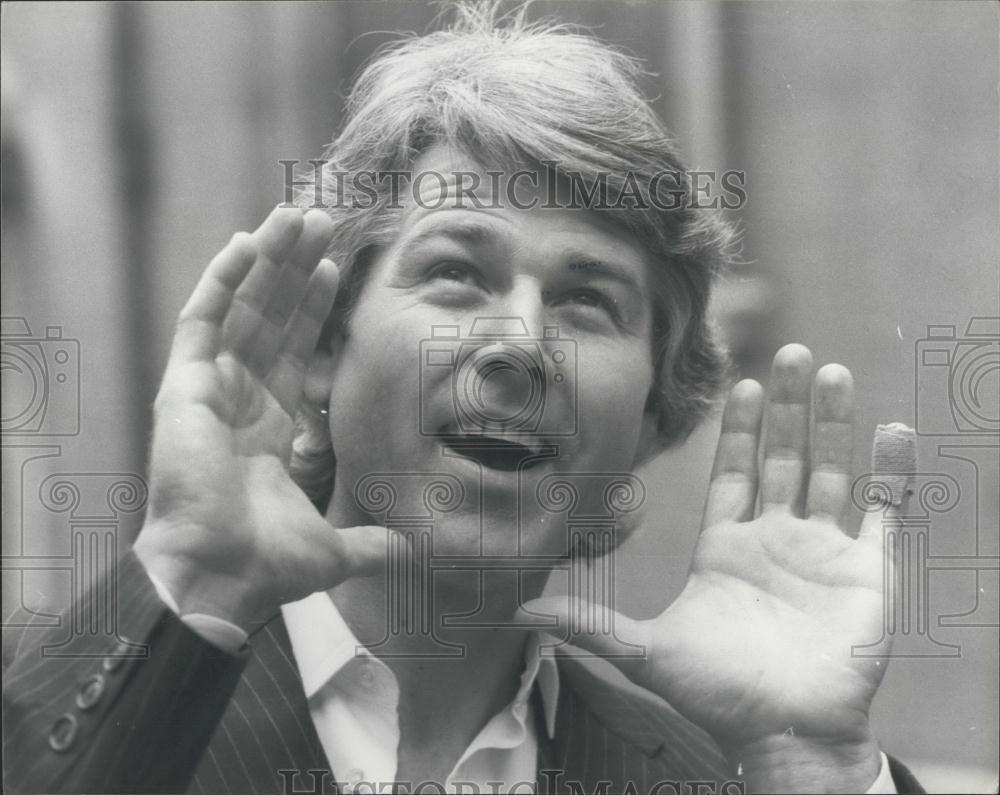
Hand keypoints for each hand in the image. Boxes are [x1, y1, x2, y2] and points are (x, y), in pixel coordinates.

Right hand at [133, 206, 387, 632]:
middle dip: (297, 270)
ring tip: (295, 215)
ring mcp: (211, 388)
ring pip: (243, 306)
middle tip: (321, 221)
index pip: (299, 351)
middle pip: (273, 318)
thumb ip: (372, 543)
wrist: (219, 577)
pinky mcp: (184, 385)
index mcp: (274, 427)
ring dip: (268, 260)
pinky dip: (222, 280)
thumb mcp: (335, 550)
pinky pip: (202, 319)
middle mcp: (242, 399)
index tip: (339, 271)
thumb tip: (412, 551)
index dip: (316, 311)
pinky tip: (246, 242)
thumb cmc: (266, 565)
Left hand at [525, 344, 902, 791]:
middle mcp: (773, 540)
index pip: (732, 472)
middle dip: (786, 408)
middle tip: (791, 354)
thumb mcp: (646, 650)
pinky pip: (883, 511)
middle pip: (781, 458)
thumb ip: (589, 623)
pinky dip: (890, 473)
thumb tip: (518, 612)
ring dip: (832, 425)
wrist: (782, 736)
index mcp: (725, 547)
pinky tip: (893, 432)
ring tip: (830, 373)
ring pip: (829, 472)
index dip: (739, 429)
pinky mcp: (866, 570)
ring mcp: (821, 552)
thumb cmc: (717, 695)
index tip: (741, 383)